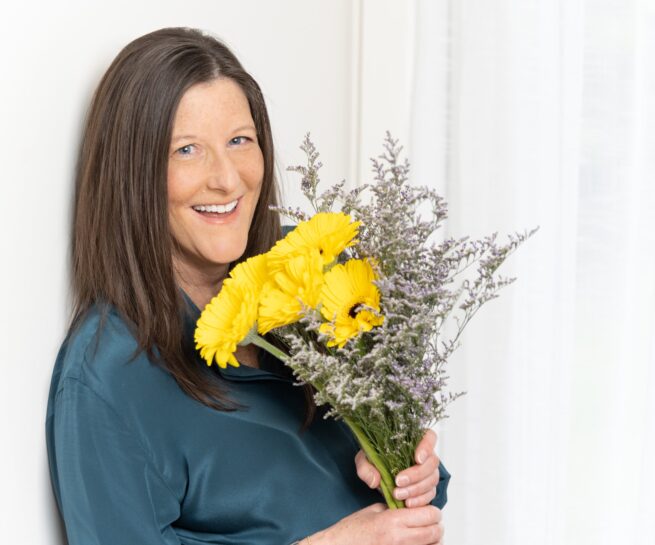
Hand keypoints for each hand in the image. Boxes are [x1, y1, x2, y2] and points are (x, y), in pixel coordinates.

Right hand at [307, 503, 443, 544]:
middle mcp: (399, 538)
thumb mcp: (374, 511)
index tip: (429, 511)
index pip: (430, 514)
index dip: (433, 512)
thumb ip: (394, 509)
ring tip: (425, 536)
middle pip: (435, 532)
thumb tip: (410, 509)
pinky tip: (417, 543)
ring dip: (432, 541)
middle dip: (436, 526)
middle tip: (430, 524)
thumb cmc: (352, 531)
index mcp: (393, 520)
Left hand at [355, 429, 439, 507]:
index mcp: (413, 441)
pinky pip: (429, 494)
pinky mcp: (427, 488)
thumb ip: (366, 467)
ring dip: (416, 489)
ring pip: (432, 480)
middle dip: (416, 475)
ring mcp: (428, 472)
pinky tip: (407, 502)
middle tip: (399, 482)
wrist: (376, 473)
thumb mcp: (364, 459)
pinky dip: (419, 500)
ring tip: (398, 495)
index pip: (429, 437)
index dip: (427, 447)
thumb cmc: (374, 460)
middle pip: (432, 463)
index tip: (418, 458)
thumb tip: (374, 480)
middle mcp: (424, 455)